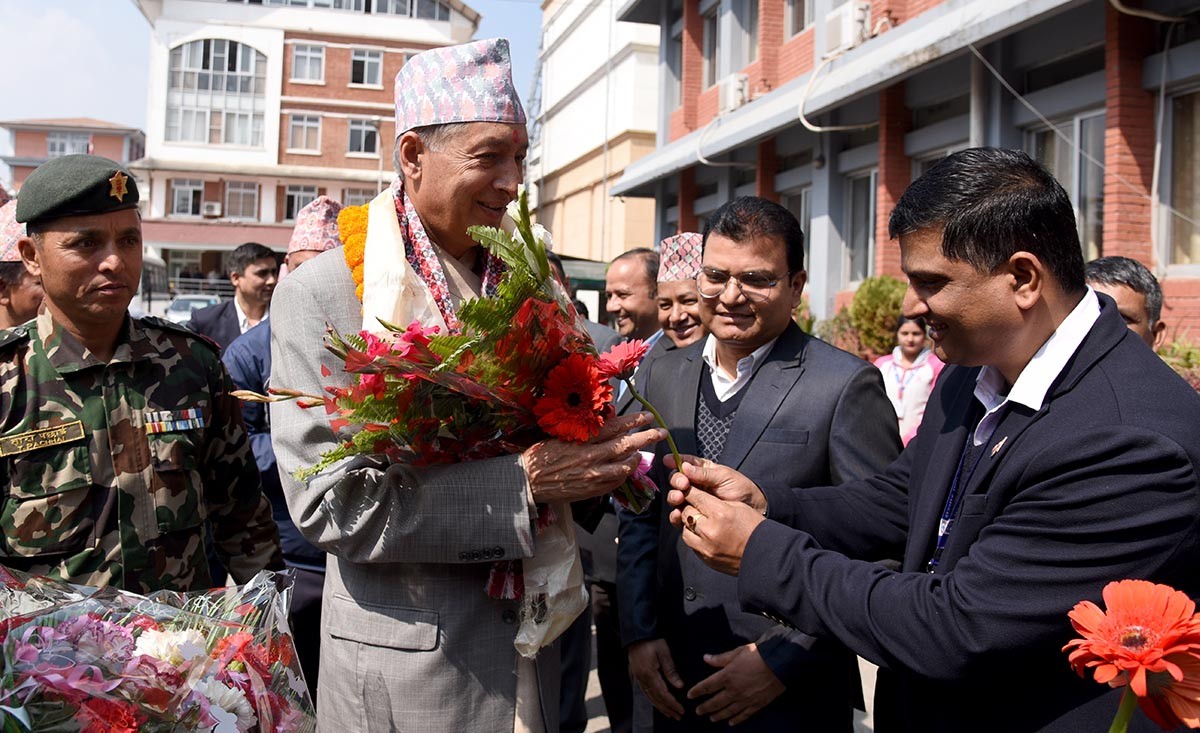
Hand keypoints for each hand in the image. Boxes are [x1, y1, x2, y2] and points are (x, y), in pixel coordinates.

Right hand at [523, 412, 662, 502]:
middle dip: (647, 436)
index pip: (615, 426)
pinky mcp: (592, 489)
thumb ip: (584, 433)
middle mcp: (591, 455)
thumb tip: (606, 427)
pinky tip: (626, 470)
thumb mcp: (561, 436)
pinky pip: (616, 482)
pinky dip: (623, 475)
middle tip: (661, 431)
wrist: (528, 480)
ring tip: (642, 454)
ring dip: (636, 458)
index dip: (634, 420)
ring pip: (625, 466)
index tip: (648, 416)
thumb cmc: (541, 455)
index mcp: (583, 438)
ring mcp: (593, 474)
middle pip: (626, 444)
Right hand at [628, 638, 684, 719]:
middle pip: (656, 698)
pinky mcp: (636, 676)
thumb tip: (679, 686)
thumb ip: (671, 670)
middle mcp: (642, 678)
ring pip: (649, 697)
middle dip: (667, 708)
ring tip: (669, 713)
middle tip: (678, 716)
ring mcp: (638, 678)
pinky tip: (657, 703)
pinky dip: (652, 700)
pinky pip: (644, 692)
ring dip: (660, 707)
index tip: (681, 710)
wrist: (636, 634)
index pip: (663, 693)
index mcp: (649, 673)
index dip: (672, 703)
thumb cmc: (651, 640)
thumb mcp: (664, 652)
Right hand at [664, 456, 766, 513]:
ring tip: (679, 498)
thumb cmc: (741, 489)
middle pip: (676, 480)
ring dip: (673, 496)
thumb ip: (703, 473)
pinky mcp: (694, 516)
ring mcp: (694, 501)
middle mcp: (695, 485)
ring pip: (675, 497)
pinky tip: (677, 514)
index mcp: (702, 471)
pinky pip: (680, 515)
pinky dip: (675, 515)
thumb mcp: (724, 476)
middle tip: (683, 484)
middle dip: (676, 481)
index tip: (668, 460)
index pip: (684, 463)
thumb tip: (684, 467)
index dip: (675, 461)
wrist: (753, 509)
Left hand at [672, 486, 763, 574]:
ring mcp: (706, 547)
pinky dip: (694, 537)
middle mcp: (710, 531)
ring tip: (699, 521)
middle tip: (694, 505)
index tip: (687, 489)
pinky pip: (691, 544)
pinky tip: (703, 534)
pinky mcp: (706, 558)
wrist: (763, 553)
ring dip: (689, 524)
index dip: (689, 491)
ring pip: (685, 530)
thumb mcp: (738, 506)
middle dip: (689, 507)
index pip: (695, 497)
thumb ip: (715, 501)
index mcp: (720, 513)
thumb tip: (698, 496)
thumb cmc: (754, 527)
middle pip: (686, 513)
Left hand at [688, 643, 784, 725]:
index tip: (690, 695)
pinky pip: (744, 715)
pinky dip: (736, 720)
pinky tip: (731, 722)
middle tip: (698, 711)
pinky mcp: (757, 704)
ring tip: (711, 718)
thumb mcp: (737, 652)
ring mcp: (745, 699)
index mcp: (727, 676)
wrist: (779, 662)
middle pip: (715, 702)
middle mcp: (734, 690)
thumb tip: (705, 658)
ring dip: (718, 715)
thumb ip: (720, 658)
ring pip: (728, 711)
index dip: (697, 691)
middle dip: (705, 707)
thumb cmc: (758, 654)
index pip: (707, 686)